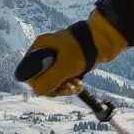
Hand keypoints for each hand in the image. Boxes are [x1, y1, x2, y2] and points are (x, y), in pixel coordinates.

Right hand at [14, 9, 128, 96]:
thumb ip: (48, 80)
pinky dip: (70, 84)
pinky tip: (79, 84)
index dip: (40, 83)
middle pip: (42, 78)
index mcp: (40, 48)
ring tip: (76, 86)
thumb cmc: (81, 50)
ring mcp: (56, 58)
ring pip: (53, 80)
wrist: (103, 41)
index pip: (30, 72)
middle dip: (55, 87)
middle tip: (68, 88)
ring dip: (64, 88)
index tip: (53, 88)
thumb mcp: (63, 67)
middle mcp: (45, 52)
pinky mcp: (67, 63)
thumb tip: (37, 91)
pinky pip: (63, 78)